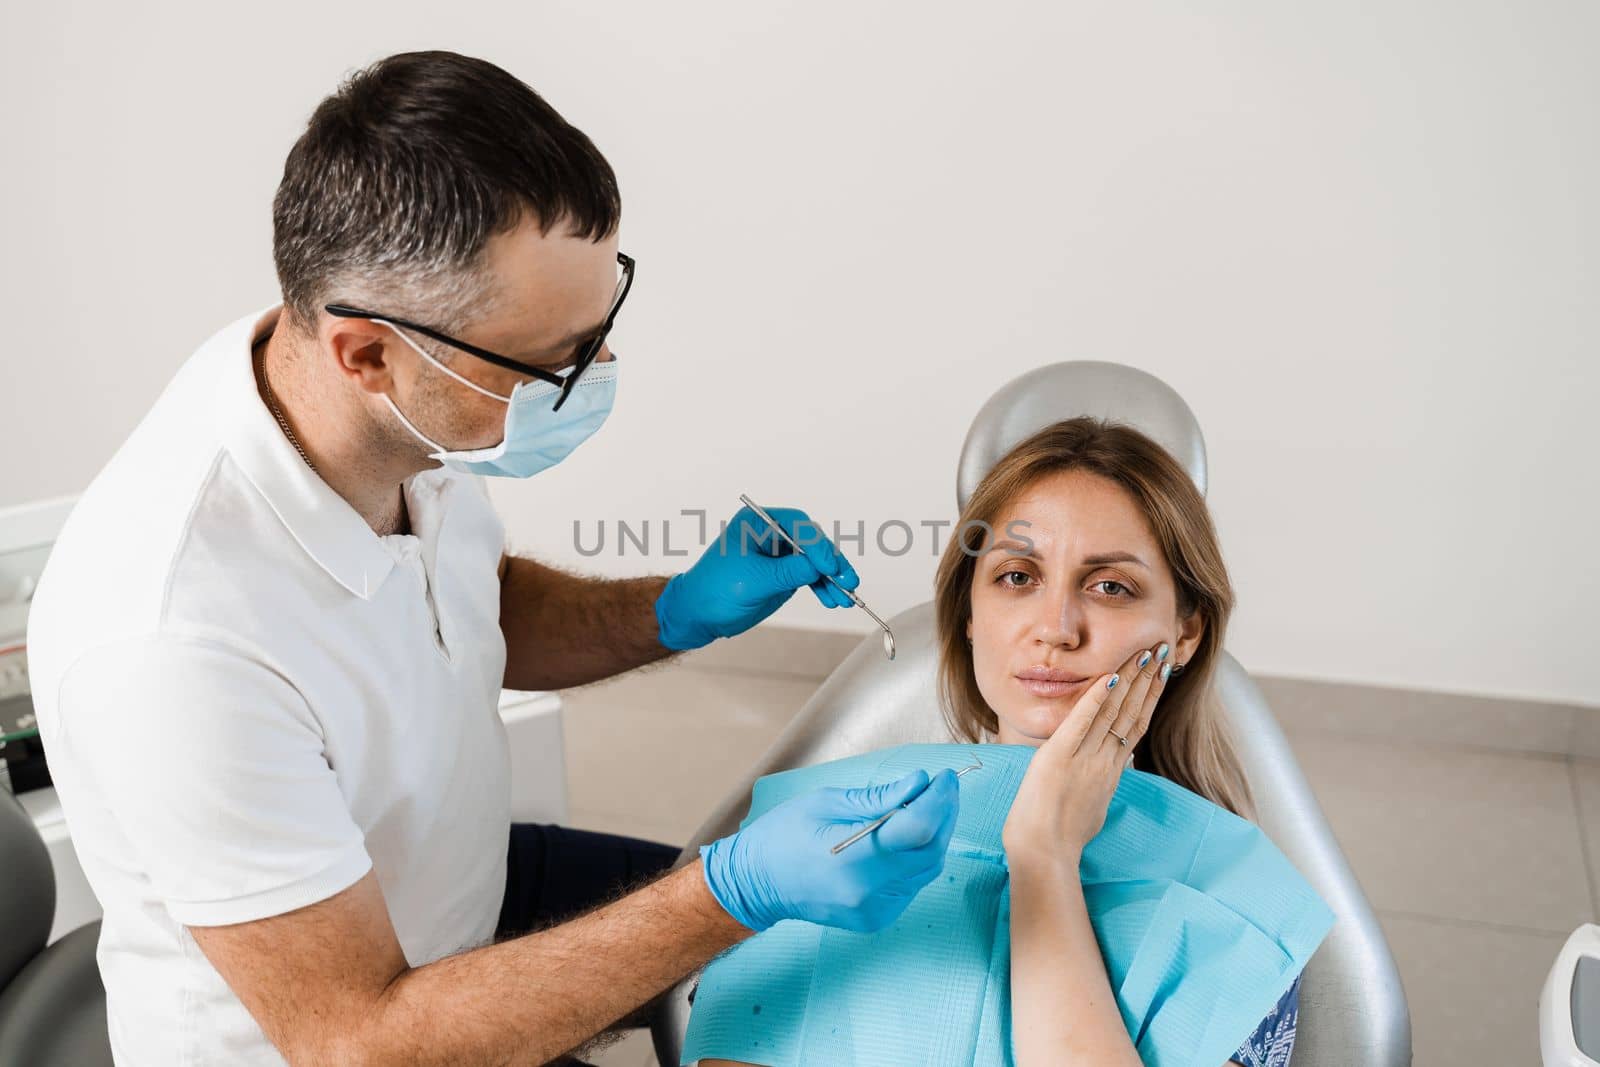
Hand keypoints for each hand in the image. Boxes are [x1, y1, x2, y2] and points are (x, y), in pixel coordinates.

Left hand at [655, 504, 860, 650]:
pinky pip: (810, 577)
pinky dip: (823, 587)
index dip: (818, 545)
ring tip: (845, 596)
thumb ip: (788, 572)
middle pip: (812, 542)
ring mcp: (779, 555)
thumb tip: (819, 566)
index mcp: (758, 522)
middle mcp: (772, 534)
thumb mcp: (754, 581)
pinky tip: (833, 599)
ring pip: (815, 561)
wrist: (698, 614)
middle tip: (847, 580)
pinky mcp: (783, 574)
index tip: (829, 566)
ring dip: (832, 579)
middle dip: (831, 562)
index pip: (798, 526)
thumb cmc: (714, 590)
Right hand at [700, 768, 960, 932]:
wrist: (756, 883)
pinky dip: (918, 856)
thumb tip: (920, 783)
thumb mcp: (827, 803)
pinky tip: (910, 835)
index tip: (945, 777)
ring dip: (935, 835)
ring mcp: (875, 910)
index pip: (917, 830)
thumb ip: (879, 797)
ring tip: (930, 805)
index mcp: (853, 860)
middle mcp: (869, 892)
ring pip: (927, 869)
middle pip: (930, 851)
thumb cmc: (784, 834)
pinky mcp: (877, 917)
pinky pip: (912, 883)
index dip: (939, 800)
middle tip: (944, 786)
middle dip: (944, 814)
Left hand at [1002, 643, 1173, 865]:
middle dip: (1147, 679)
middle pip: (1131, 712)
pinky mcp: (1058, 757)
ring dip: (1129, 679)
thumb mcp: (1092, 807)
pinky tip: (1107, 677)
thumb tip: (1108, 771)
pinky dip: (1094, 699)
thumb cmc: (1062, 838)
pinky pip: (1080, 723)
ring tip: (1144, 653)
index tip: (1160, 672)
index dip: (1150, 697)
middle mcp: (1103, 761)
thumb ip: (1101, 783)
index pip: (1135, 726)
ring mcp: (1083, 759)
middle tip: (1162, 650)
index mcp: (1110, 772)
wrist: (1045, 855)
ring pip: (1112, 713)